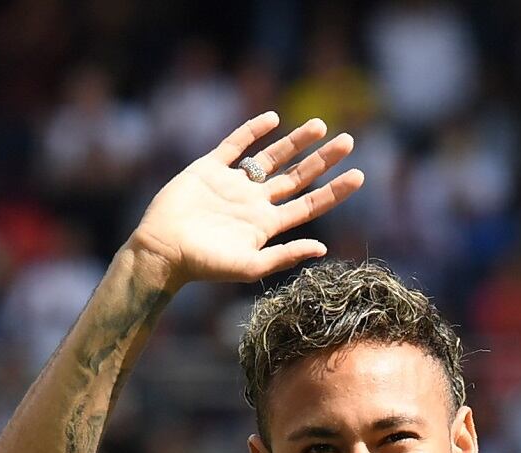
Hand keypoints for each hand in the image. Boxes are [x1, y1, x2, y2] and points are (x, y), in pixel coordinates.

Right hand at [126, 112, 362, 292]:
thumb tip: (323, 248)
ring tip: (319, 125)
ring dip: (295, 142)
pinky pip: (234, 145)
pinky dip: (253, 131)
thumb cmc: (202, 264)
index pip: (309, 204)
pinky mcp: (209, 169)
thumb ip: (284, 256)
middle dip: (322, 160)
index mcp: (265, 226)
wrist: (161, 250)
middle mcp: (253, 203)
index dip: (334, 191)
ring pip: (270, 158)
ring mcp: (232, 184)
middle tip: (348, 140)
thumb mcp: (248, 266)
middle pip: (296, 177)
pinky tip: (272, 119)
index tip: (359, 175)